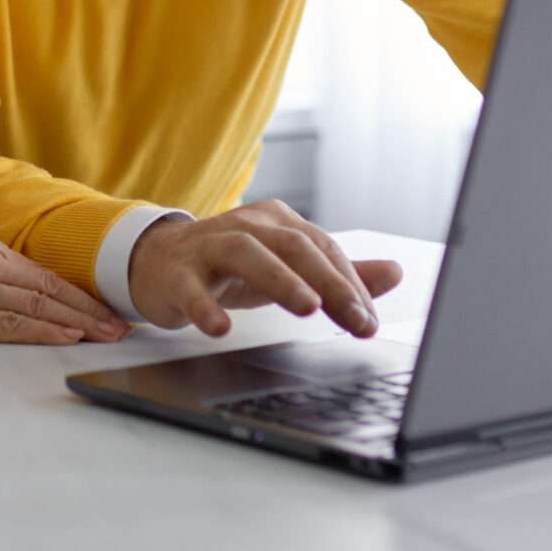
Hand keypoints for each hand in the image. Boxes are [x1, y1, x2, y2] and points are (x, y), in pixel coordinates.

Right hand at [0, 235, 127, 343]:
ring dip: (79, 322)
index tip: (107, 307)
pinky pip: (10, 325)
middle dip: (91, 309)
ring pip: (38, 306)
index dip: (81, 293)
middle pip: (50, 289)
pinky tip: (68, 337)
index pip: (44, 274)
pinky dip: (43, 331)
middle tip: (123, 325)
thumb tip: (27, 290)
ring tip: (108, 335)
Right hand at [126, 201, 401, 337]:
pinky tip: (219, 327)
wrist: (156, 262)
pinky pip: (190, 286)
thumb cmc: (227, 266)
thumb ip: (337, 273)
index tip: (368, 320)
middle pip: (293, 247)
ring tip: (306, 307)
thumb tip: (394, 273)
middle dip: (328, 283)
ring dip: (279, 279)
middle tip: (354, 317)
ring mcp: (208, 246)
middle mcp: (246, 227)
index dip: (349, 284)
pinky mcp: (177, 272)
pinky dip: (206, 305)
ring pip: (246, 253)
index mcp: (277, 223)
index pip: (322, 249)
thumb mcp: (286, 267)